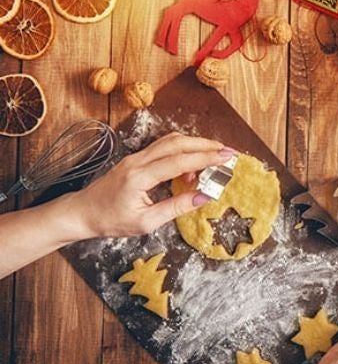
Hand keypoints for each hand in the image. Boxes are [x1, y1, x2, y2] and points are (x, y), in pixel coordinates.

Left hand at [71, 132, 233, 237]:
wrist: (82, 213)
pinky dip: (183, 151)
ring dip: (195, 145)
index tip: (226, 158)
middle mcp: (138, 161)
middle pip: (177, 143)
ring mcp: (136, 157)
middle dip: (206, 145)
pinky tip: (192, 165)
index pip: (179, 162)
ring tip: (215, 156)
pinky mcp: (136, 159)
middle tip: (228, 152)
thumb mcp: (146, 222)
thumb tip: (204, 197)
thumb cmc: (111, 221)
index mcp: (139, 177)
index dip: (206, 158)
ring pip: (171, 141)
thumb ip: (176, 207)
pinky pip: (163, 148)